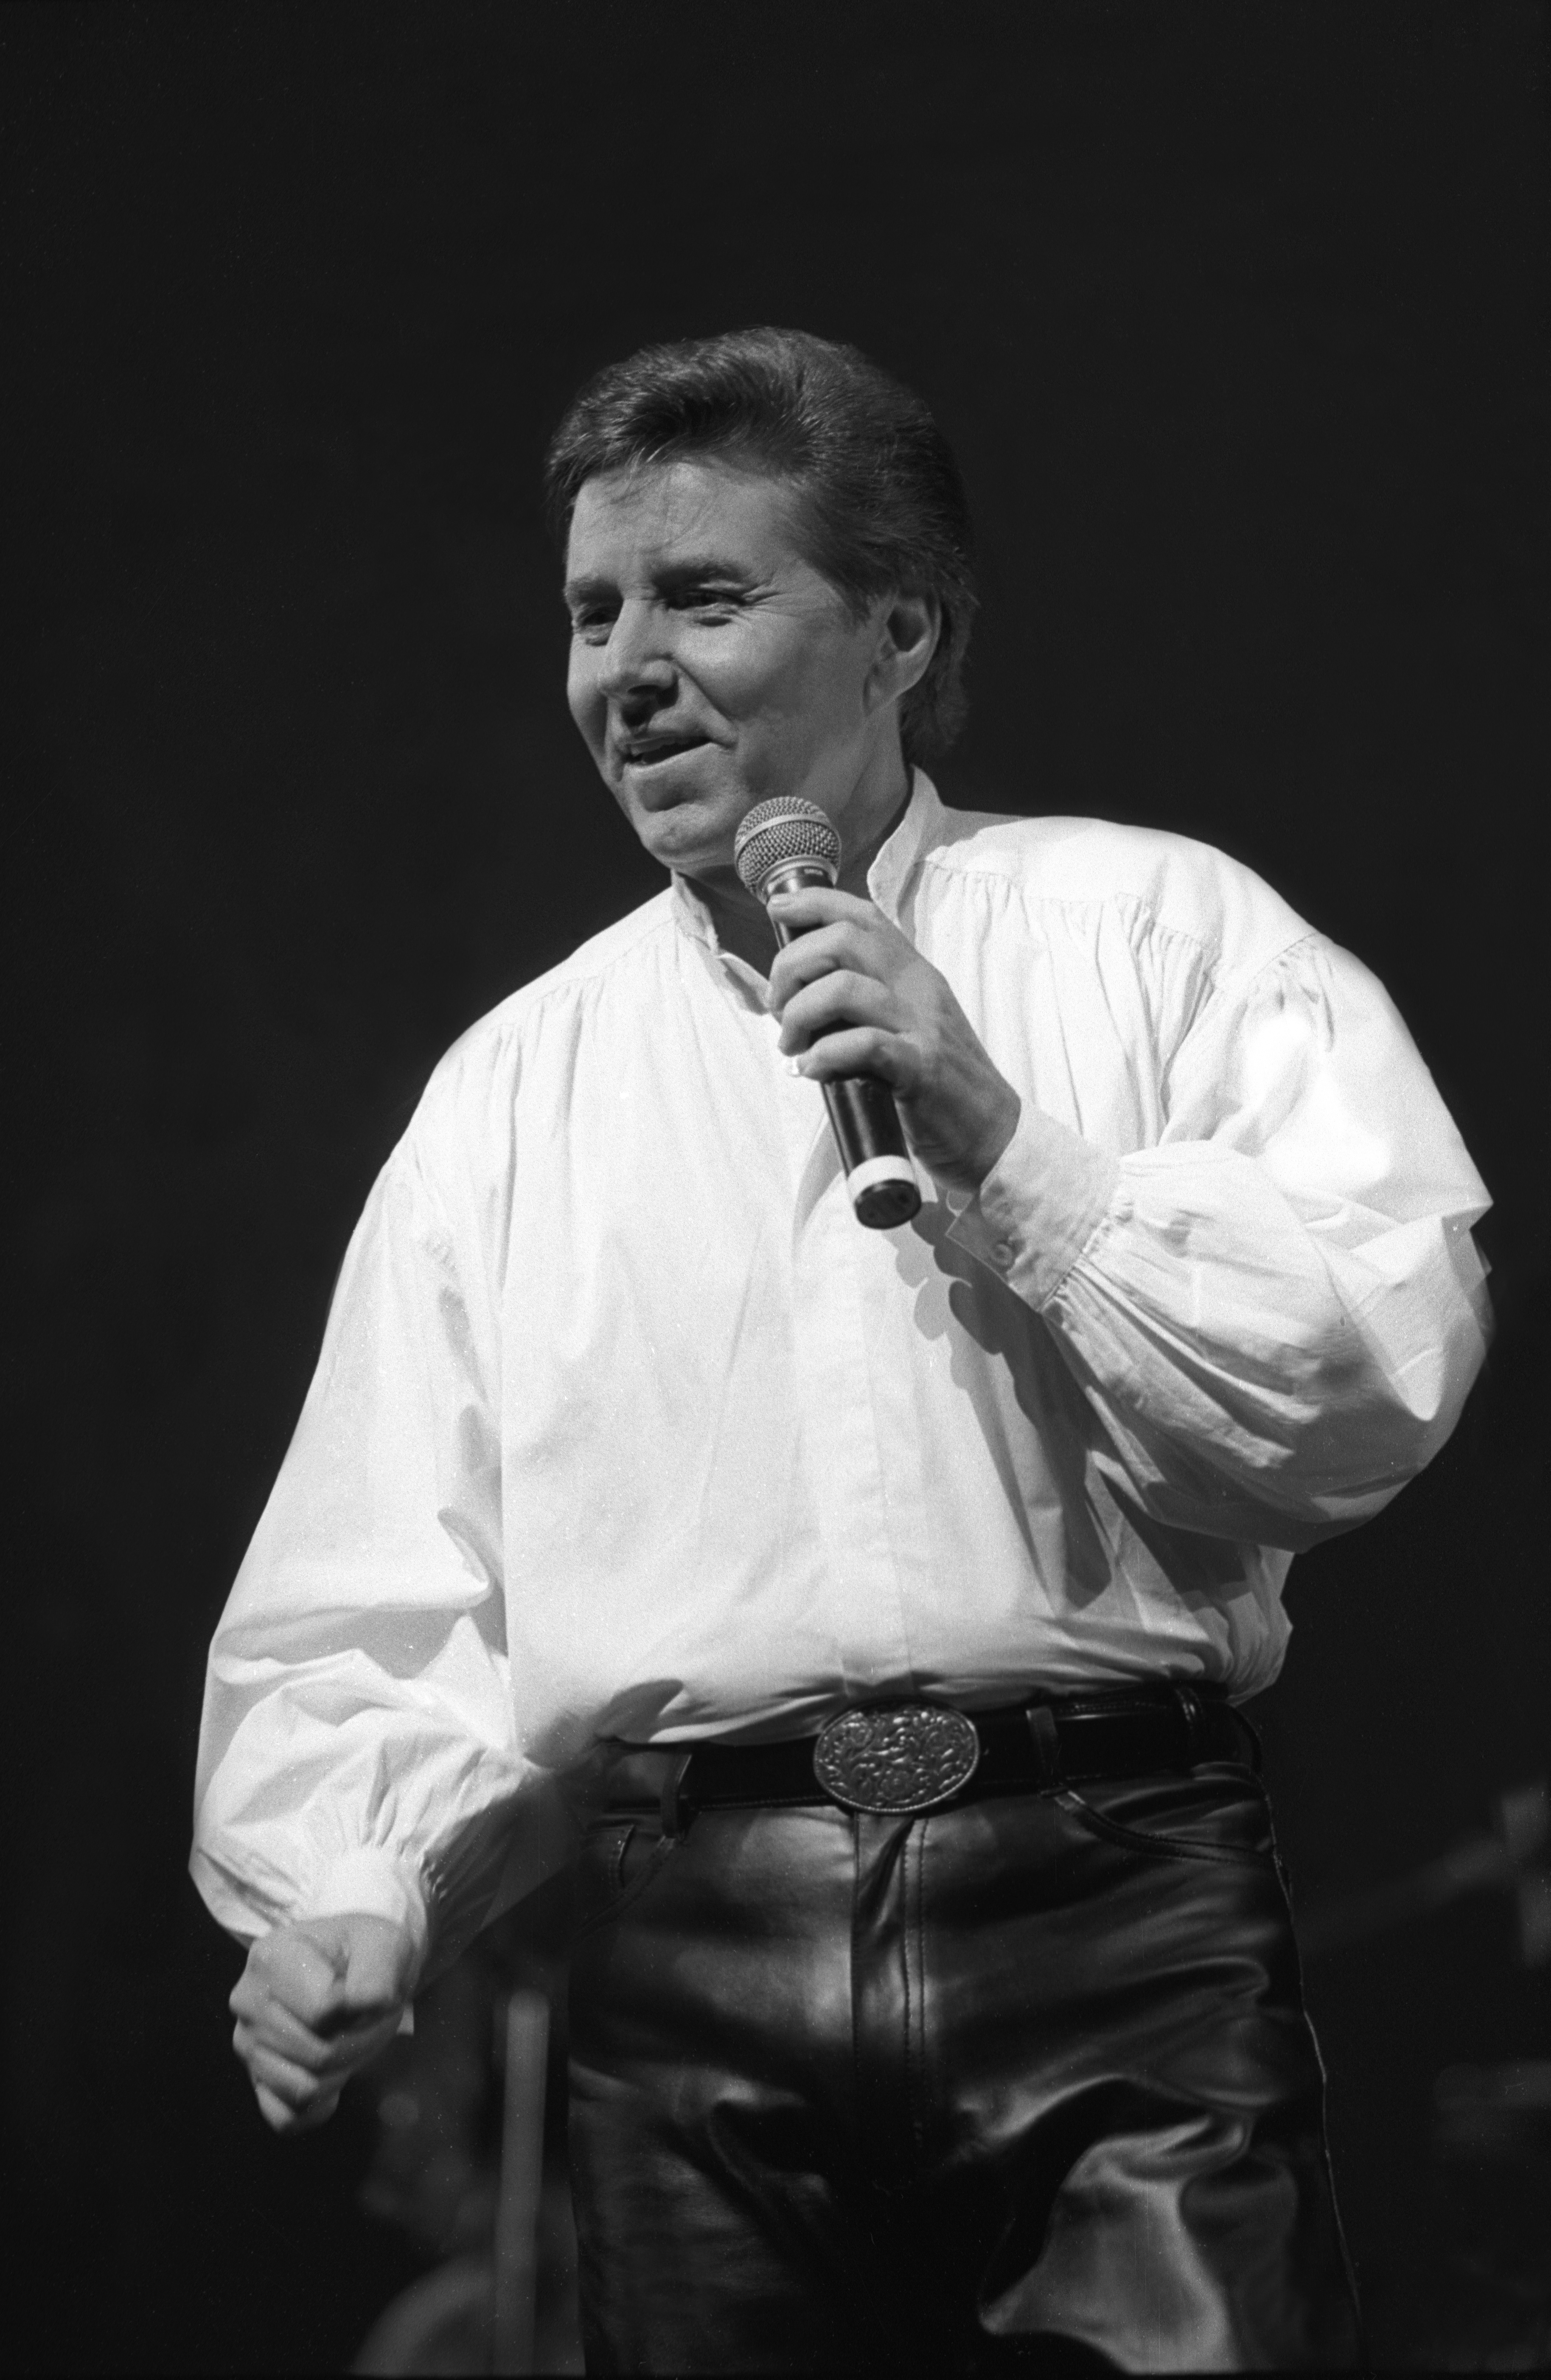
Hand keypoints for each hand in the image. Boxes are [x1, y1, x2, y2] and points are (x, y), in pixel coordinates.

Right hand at [229, 1912, 417, 2134]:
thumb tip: (366, 2006)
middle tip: (364, 2018)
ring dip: (341, 2071)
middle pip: (317, 2053)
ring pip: (303, 2089)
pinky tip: (331, 2074)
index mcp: (270, 1958)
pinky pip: (287, 2119)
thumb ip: (377, 1973)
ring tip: (346, 2037)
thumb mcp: (382, 1944)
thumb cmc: (365, 1951)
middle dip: (357, 2041)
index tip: (367, 1989)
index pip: (325, 2010)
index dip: (361, 2009)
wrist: (354, 1965)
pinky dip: (318, 2105)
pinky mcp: (255, 2082)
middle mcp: (247, 2002)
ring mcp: (247, 2045)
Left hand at [766, 886, 1019, 1195]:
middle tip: (780, 1010)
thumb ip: (864, 1005)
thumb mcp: (905, 1026)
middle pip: (842, 941)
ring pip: (844, 988)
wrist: (993, 1133)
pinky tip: (813, 1070)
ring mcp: (922, 1026)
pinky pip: (863, 1045)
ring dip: (799, 1014)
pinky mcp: (921, 1069)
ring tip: (793, 1046)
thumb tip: (799, 996)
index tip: (779, 909)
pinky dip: (824, 1055)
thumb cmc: (940, 1084)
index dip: (815, 903)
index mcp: (914, 973)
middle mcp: (919, 989)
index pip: (863, 916)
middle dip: (792, 967)